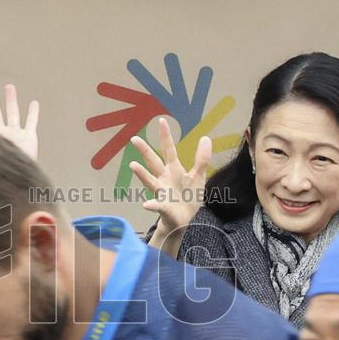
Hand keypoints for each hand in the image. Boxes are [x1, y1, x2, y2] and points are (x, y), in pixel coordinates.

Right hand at [129, 118, 211, 238]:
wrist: (184, 219)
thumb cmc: (189, 196)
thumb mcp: (198, 176)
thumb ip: (201, 158)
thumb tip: (205, 137)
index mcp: (173, 169)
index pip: (169, 149)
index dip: (166, 136)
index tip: (161, 120)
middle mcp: (164, 178)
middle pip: (153, 161)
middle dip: (144, 150)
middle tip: (134, 138)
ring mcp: (161, 192)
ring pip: (150, 180)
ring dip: (141, 174)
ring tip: (133, 165)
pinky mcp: (163, 206)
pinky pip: (157, 205)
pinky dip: (151, 205)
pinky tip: (146, 204)